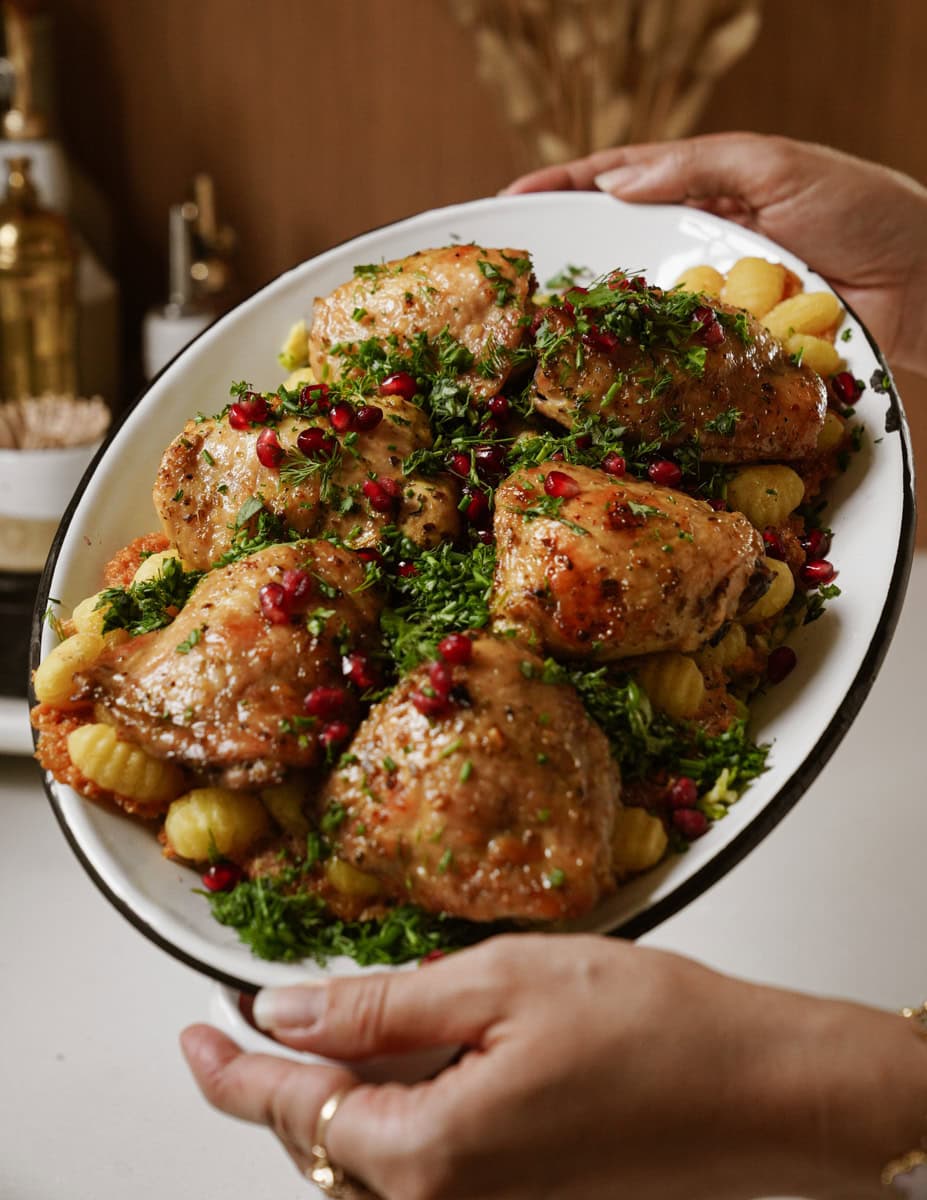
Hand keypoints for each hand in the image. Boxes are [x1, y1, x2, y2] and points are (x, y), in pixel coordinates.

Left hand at [181, 934, 924, 1198]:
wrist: (762, 1089)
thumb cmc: (655, 1031)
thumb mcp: (500, 983)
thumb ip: (383, 1007)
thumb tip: (290, 1010)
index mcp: (433, 1151)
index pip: (291, 1112)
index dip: (228, 1069)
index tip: (194, 1033)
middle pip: (323, 1142)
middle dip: (279, 1078)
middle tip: (252, 1017)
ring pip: (370, 1152)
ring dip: (337, 1091)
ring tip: (327, 1026)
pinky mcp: (518, 1193)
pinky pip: (423, 1157)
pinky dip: (394, 1104)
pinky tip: (407, 1053)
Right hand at [503, 132, 926, 375]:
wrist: (926, 286)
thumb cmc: (866, 211)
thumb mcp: (782, 165)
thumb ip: (701, 167)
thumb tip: (617, 183)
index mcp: (708, 188)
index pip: (621, 180)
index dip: (564, 187)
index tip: (510, 200)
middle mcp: (700, 245)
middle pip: (617, 247)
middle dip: (563, 260)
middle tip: (509, 277)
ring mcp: (711, 302)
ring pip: (638, 310)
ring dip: (591, 323)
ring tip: (536, 332)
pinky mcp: (728, 353)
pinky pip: (674, 359)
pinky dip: (638, 368)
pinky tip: (602, 379)